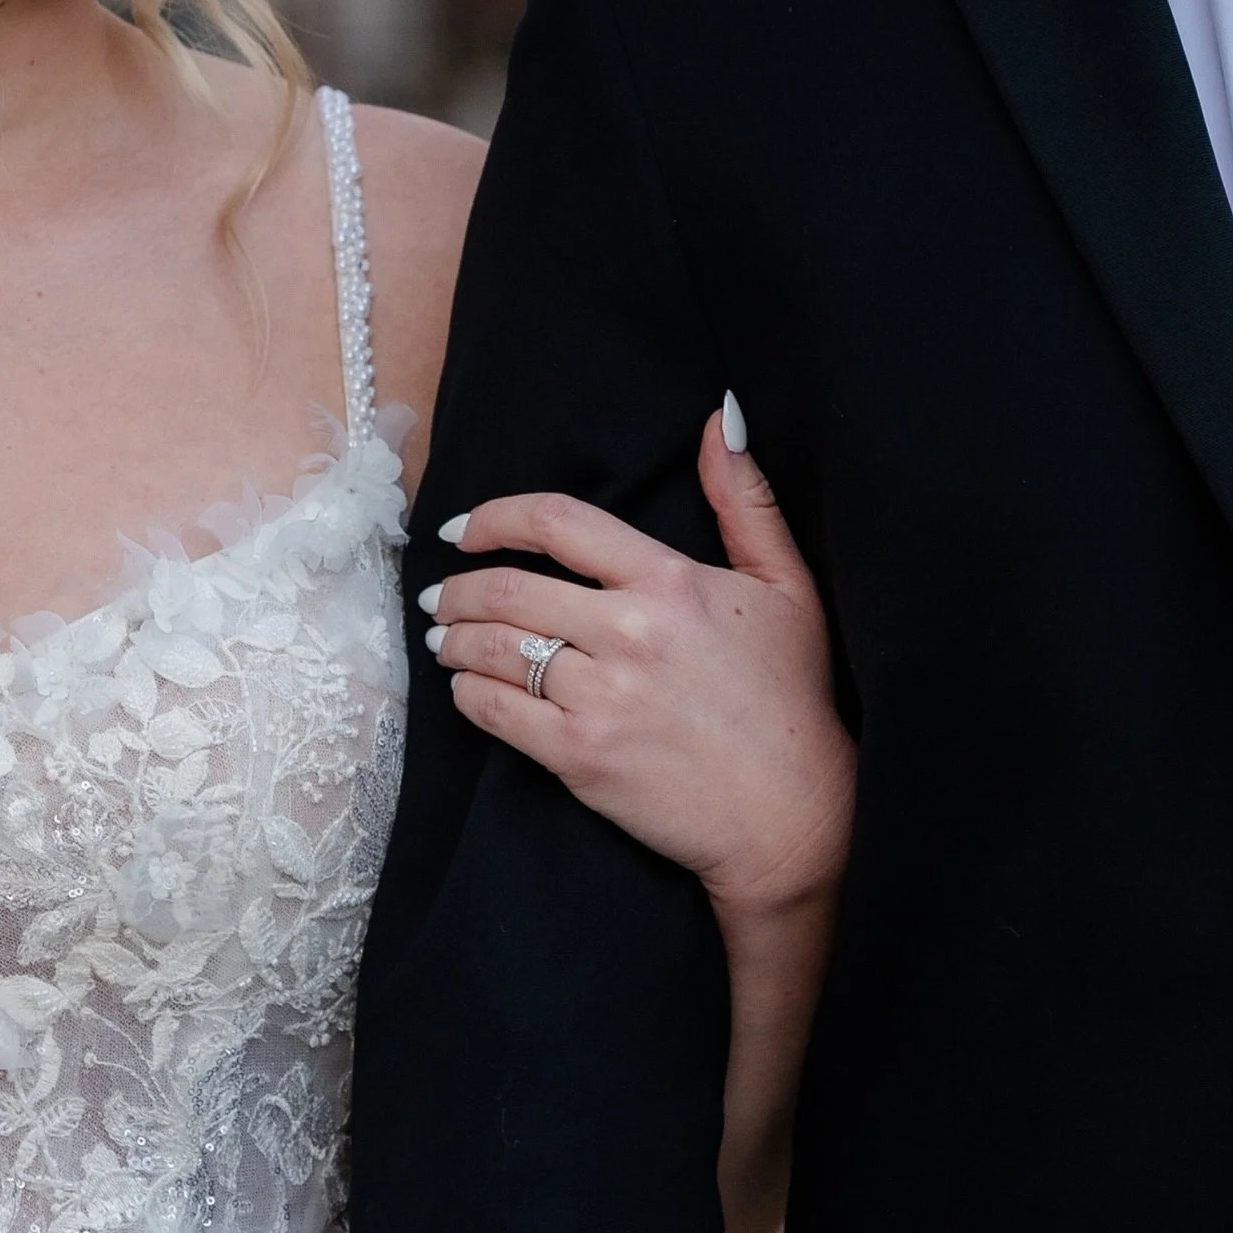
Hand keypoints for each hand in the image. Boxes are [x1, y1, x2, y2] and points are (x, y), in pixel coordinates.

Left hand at [420, 404, 855, 915]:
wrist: (795, 814)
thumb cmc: (793, 699)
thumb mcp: (788, 585)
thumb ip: (746, 499)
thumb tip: (723, 418)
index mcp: (670, 581)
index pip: (558, 523)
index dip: (496, 517)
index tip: (463, 530)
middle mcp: (628, 631)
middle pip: (508, 588)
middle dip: (456, 587)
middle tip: (437, 593)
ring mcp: (600, 696)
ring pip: (491, 649)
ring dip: (451, 638)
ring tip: (441, 637)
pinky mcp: (581, 757)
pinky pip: (495, 712)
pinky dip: (467, 695)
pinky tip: (465, 688)